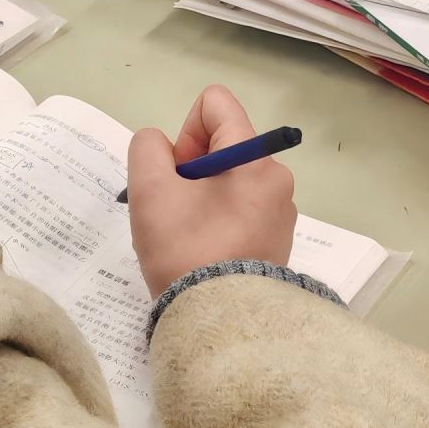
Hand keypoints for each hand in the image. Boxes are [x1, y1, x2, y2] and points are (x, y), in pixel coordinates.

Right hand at [127, 84, 296, 297]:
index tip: (177, 173)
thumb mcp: (150, 190)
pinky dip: (220, 219)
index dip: (185, 131)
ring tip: (188, 236)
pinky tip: (205, 251)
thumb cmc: (186, 248)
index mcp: (253, 157)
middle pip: (223, 144)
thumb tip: (165, 149)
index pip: (216, 104)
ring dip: (204, 196)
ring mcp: (281, 212)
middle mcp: (277, 177)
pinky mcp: (278, 241)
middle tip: (175, 209)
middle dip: (192, 168)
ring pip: (231, 179)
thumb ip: (147, 148)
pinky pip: (243, 209)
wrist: (220, 323)